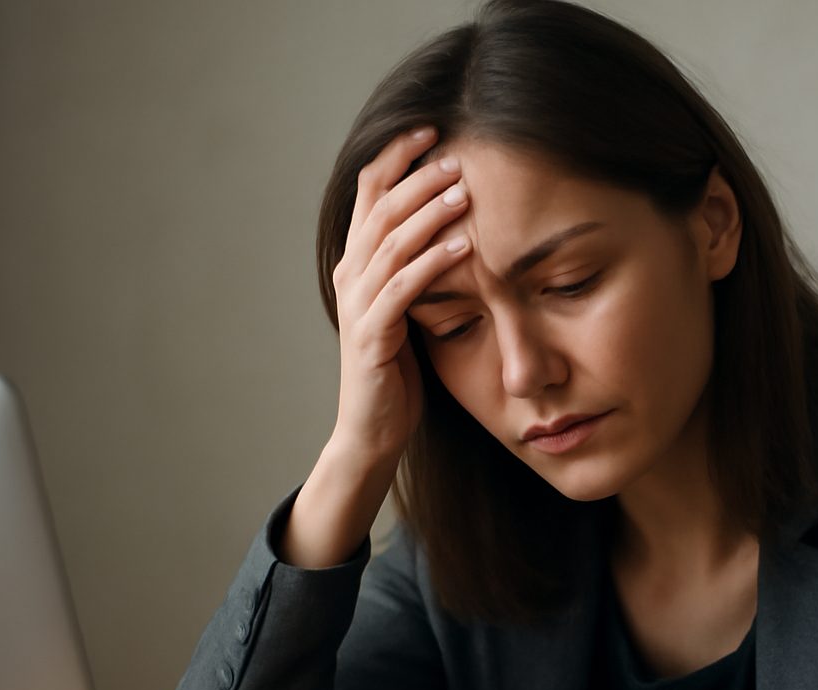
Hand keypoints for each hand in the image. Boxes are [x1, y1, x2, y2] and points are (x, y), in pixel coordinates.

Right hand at [282, 126, 473, 567]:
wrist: (373, 432)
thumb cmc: (398, 371)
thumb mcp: (411, 308)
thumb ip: (420, 267)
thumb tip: (460, 224)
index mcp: (357, 262)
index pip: (371, 192)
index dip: (397, 156)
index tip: (432, 129)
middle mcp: (351, 276)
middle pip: (380, 208)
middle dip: (418, 177)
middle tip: (457, 154)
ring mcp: (358, 305)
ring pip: (391, 243)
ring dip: (429, 212)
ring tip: (465, 190)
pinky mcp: (372, 337)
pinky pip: (403, 289)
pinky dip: (434, 263)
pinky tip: (466, 245)